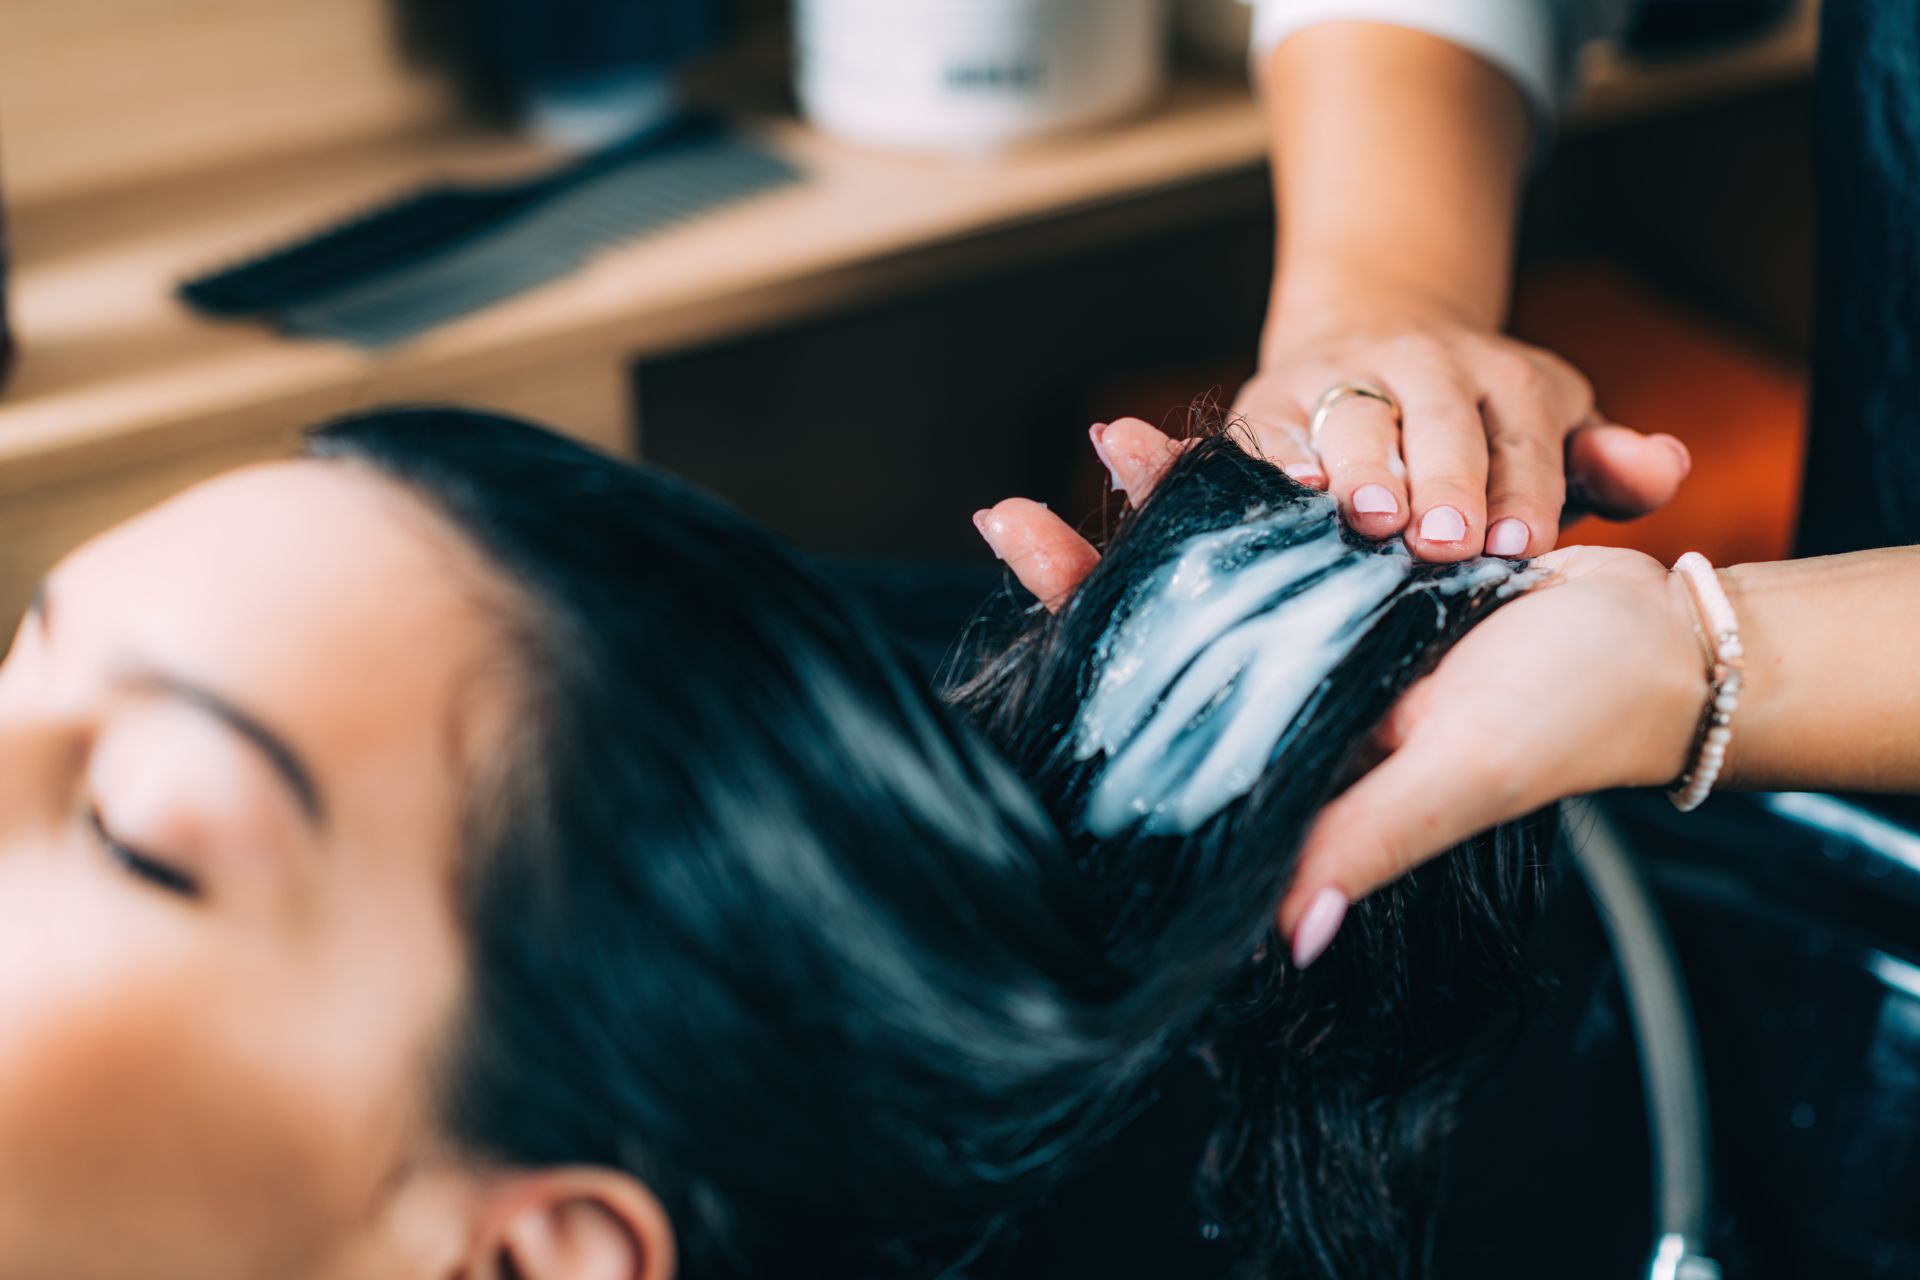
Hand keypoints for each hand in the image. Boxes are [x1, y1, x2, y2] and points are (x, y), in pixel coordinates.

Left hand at [975, 419, 1705, 948]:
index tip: (1025, 589)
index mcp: (1300, 757)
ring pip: (1220, 569)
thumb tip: (1287, 934)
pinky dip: (1245, 482)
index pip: (1166, 713)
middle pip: (1170, 636)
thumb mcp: (1464, 773)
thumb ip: (1372, 837)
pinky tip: (1200, 439)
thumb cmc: (1569, 720)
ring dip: (1164, 505)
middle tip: (1006, 515)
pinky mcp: (1365, 573)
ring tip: (1103, 438)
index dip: (1092, 656)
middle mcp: (1298, 699)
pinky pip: (1284, 525)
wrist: (1658, 643)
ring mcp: (1327, 631)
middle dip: (1092, 574)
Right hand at [1231, 303, 1692, 561]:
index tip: (1521, 545)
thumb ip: (1612, 464)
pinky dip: (1276, 454)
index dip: (1524, 489)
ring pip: (1355, 418)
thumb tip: (1665, 466)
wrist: (1373, 339)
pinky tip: (1287, 487)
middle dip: (1446, 479)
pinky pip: (1271, 425)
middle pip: (1442, 420)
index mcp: (1510, 380)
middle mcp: (1428, 365)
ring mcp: (1346, 375)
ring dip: (1362, 466)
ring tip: (1369, 516)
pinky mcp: (1274, 395)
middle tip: (1448, 540)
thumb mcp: (1558, 437)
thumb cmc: (1483, 432)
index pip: (1524, 438)